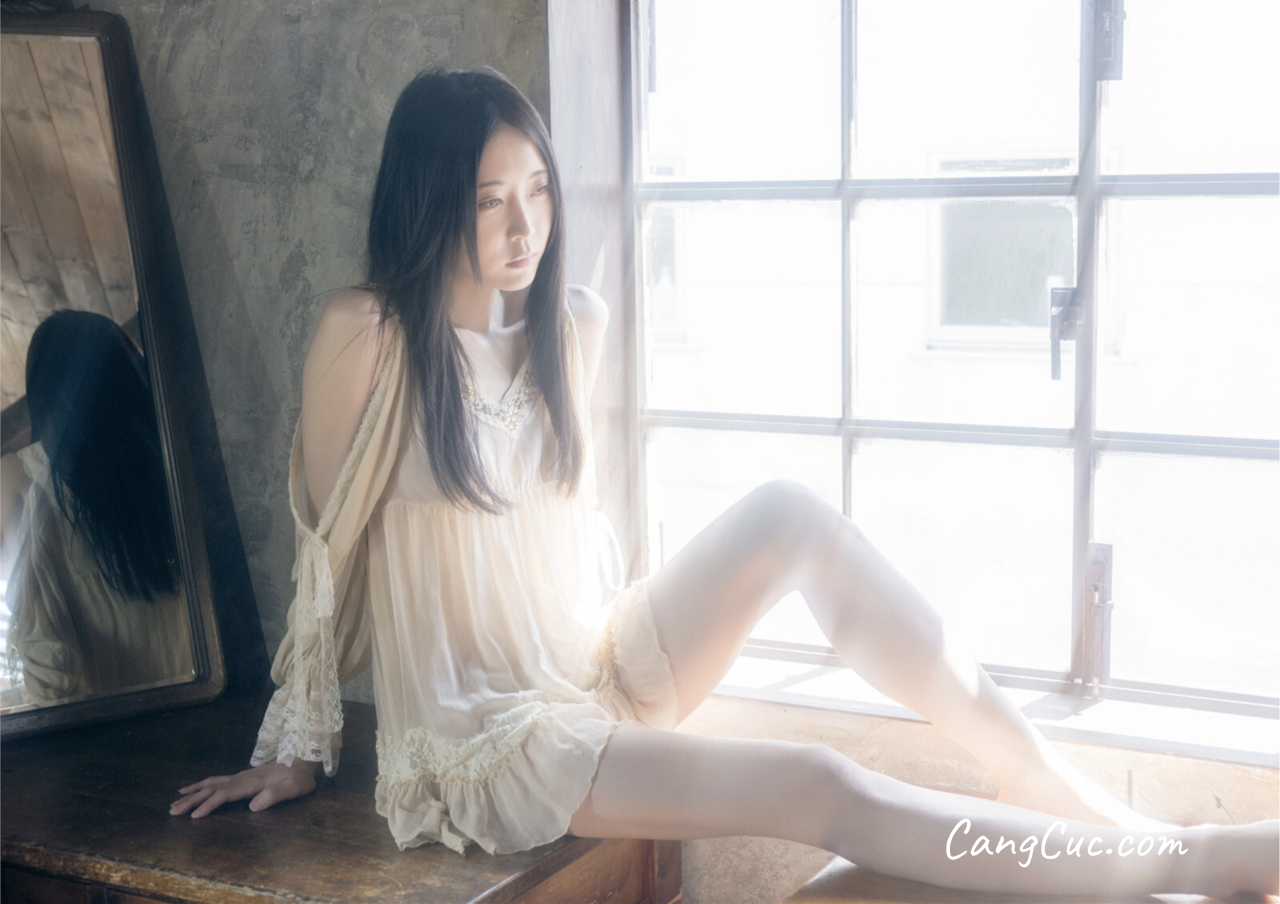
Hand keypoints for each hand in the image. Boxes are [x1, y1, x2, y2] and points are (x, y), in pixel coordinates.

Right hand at [170, 759, 319, 817]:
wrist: (304, 758)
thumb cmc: (300, 777)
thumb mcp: (293, 788)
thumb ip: (274, 796)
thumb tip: (252, 807)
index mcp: (252, 783)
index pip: (226, 794)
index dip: (209, 805)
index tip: (193, 816)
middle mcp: (243, 778)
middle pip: (213, 788)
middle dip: (192, 800)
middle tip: (172, 811)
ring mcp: (241, 776)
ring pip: (212, 783)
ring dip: (193, 792)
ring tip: (175, 802)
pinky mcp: (242, 776)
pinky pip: (217, 780)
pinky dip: (202, 784)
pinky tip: (194, 788)